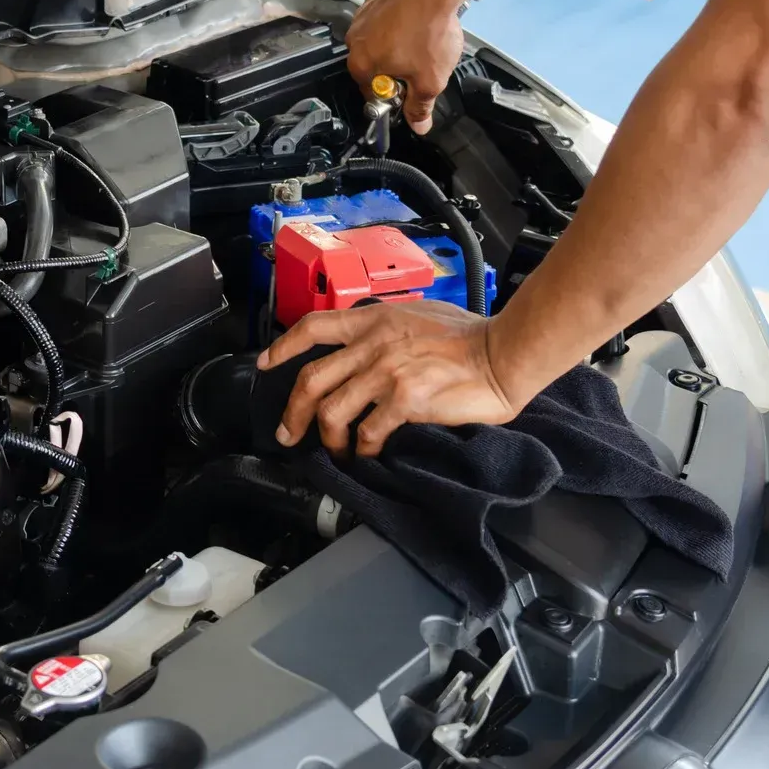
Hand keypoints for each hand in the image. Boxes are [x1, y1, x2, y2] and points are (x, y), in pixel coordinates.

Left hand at [257, 300, 519, 457]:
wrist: (503, 354)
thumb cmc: (470, 336)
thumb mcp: (418, 315)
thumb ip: (387, 329)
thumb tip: (368, 347)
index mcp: (374, 320)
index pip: (313, 326)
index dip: (283, 347)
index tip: (266, 363)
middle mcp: (373, 343)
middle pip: (311, 379)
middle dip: (293, 412)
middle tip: (288, 433)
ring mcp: (386, 372)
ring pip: (332, 411)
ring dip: (328, 439)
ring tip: (337, 452)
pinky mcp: (404, 400)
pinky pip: (367, 432)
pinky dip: (363, 449)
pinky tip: (369, 454)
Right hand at [346, 0, 469, 133]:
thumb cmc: (429, 36)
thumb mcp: (430, 82)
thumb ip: (420, 107)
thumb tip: (418, 127)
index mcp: (361, 64)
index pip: (371, 92)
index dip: (392, 96)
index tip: (409, 92)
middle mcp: (354, 38)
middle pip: (372, 65)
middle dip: (393, 69)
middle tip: (419, 66)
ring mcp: (362, 13)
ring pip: (377, 39)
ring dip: (394, 44)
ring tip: (420, 40)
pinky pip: (384, 16)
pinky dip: (396, 21)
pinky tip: (416, 20)